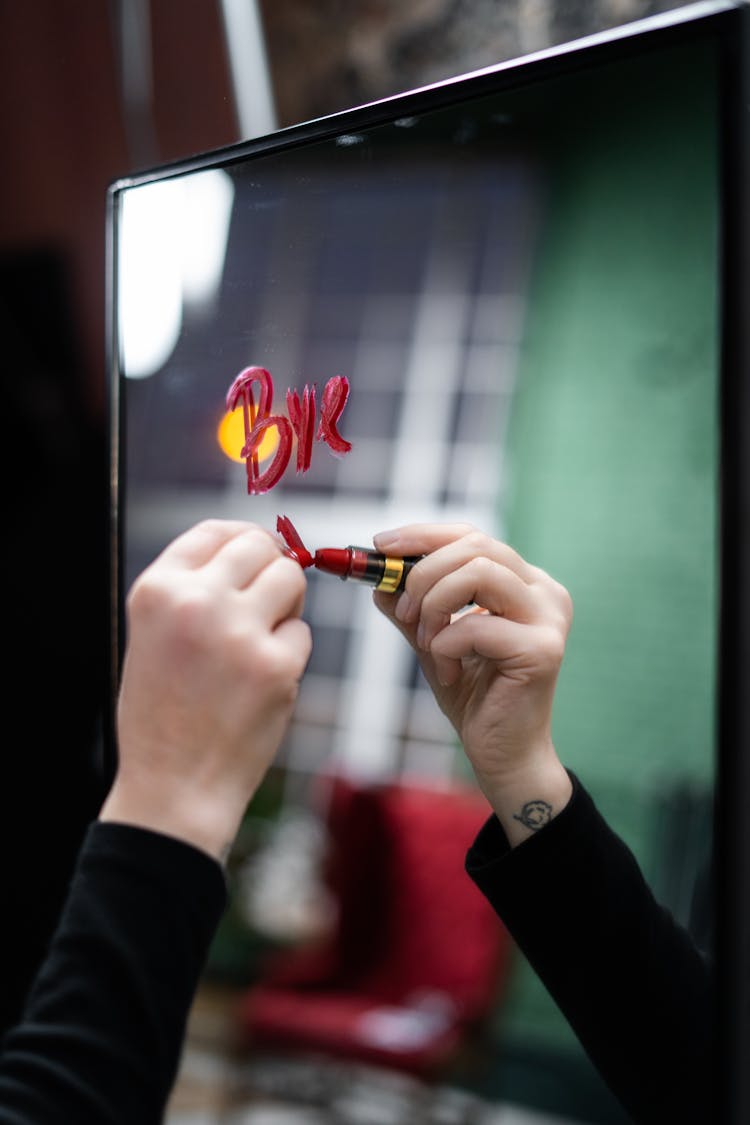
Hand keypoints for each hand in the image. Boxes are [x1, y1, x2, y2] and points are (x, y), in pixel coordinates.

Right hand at [100, 520, 311, 861]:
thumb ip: (193, 590)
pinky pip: (301, 633)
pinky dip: (289, 652)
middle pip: (259, 546)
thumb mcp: (153, 637)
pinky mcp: (276, 665)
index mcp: (157, 591)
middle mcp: (196, 602)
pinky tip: (261, 682)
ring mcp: (239, 632)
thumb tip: (253, 547)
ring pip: (291, 578)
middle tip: (267, 600)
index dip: (243, 538)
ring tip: (261, 640)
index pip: (214, 531)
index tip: (257, 553)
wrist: (173, 787)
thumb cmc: (163, 715)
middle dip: (271, 567)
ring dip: (286, 604)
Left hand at [372, 523, 572, 841]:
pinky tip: (448, 672)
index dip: (424, 535)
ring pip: (478, 573)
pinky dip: (446, 645)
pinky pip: (475, 626)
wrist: (501, 755)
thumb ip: (410, 607)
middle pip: (476, 546)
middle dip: (423, 572)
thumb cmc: (473, 696)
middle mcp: (545, 593)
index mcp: (525, 583)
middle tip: (401, 609)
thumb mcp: (433, 641)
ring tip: (424, 641)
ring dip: (435, 603)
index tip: (380, 545)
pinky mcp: (543, 649)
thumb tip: (375, 577)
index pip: (473, 536)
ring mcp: (549, 619)